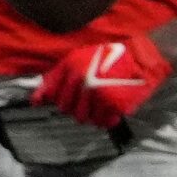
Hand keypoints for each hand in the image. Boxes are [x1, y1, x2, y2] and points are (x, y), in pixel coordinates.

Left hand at [37, 34, 173, 128]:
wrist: (141, 54)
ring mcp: (97, 92)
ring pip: (83, 118)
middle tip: (87, 104)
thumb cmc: (107, 56)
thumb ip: (54, 79)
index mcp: (70, 68)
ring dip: (90, 117)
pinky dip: (106, 121)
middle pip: (67, 109)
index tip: (62, 101)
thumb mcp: (75, 59)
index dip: (56, 100)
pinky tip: (110, 115)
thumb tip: (35, 101)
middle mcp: (81, 81)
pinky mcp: (114, 102)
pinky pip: (104, 121)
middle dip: (75, 108)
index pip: (52, 95)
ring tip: (99, 110)